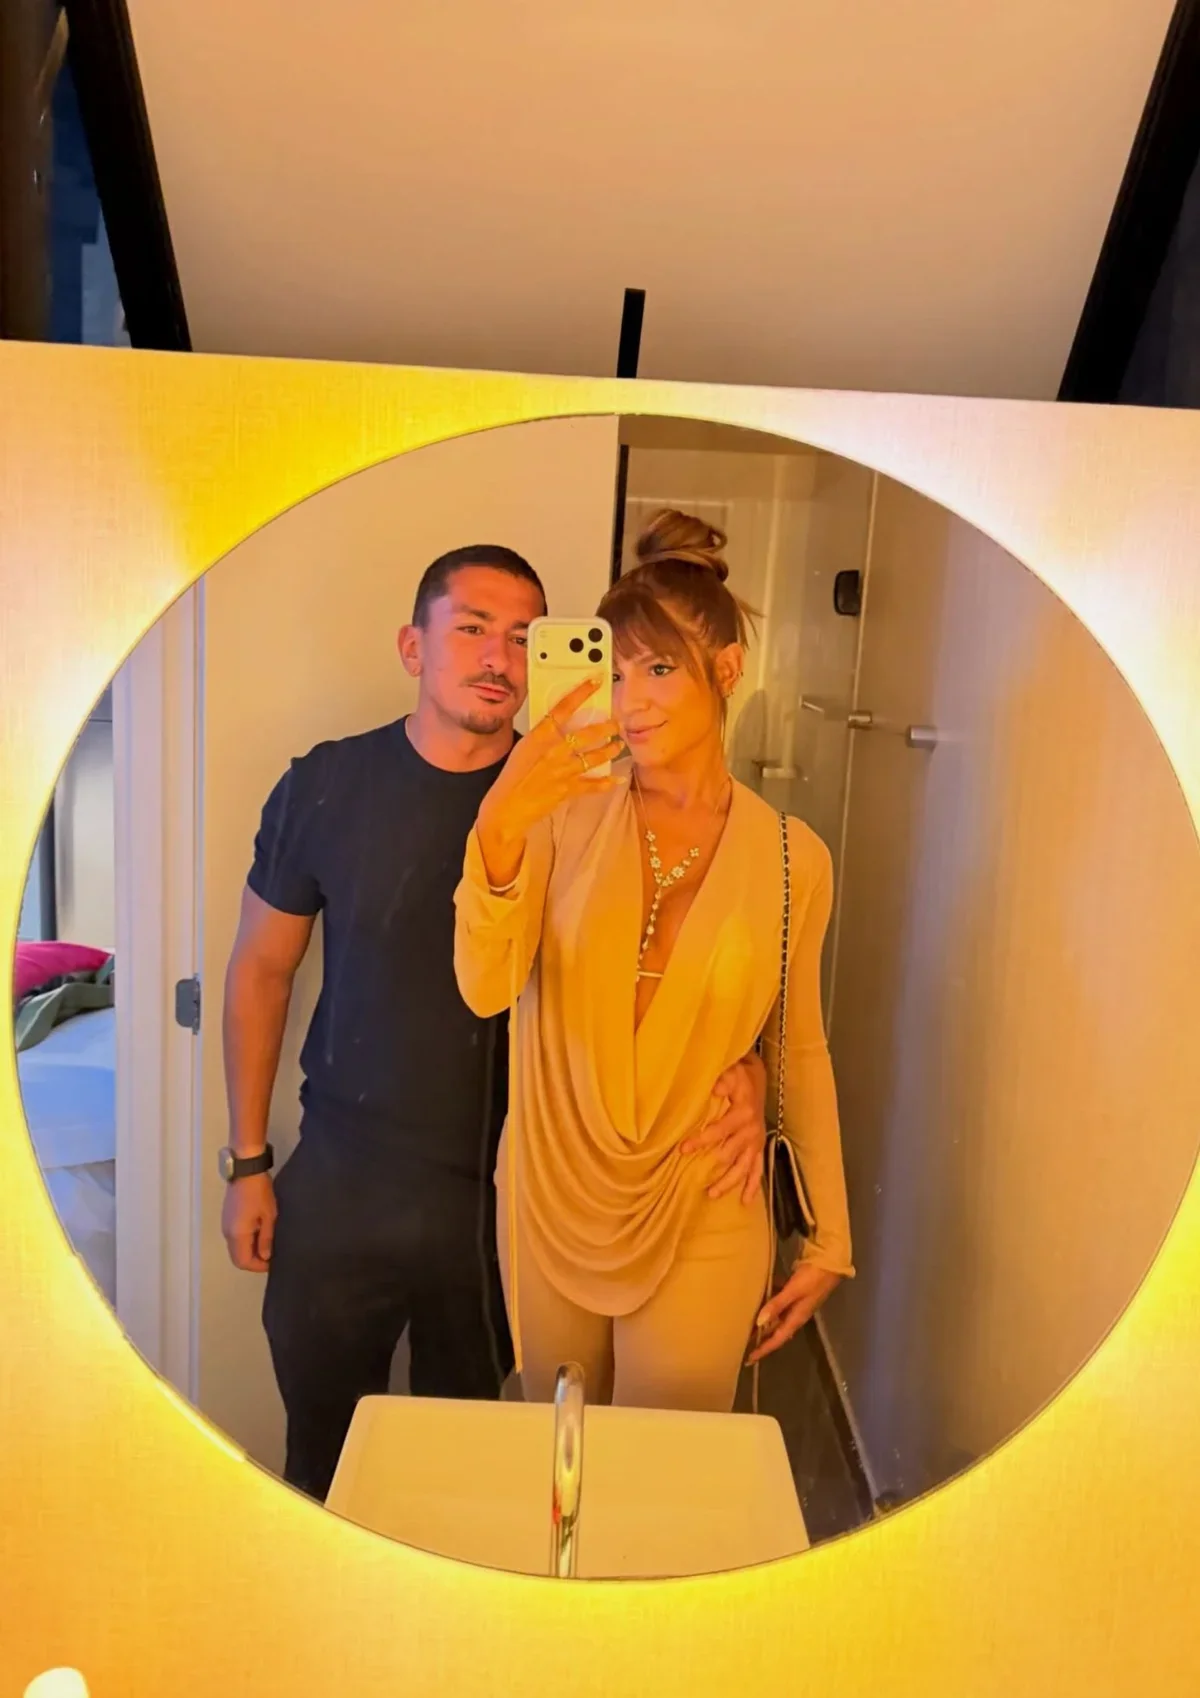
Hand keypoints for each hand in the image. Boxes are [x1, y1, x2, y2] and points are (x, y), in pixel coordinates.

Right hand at [221, 1172, 276, 1271]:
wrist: (246, 1170)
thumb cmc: (260, 1193)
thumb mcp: (269, 1216)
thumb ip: (266, 1239)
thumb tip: (265, 1257)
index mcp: (237, 1234)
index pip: (243, 1262)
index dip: (258, 1266)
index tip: (272, 1262)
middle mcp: (227, 1233)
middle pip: (237, 1258)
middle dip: (253, 1261)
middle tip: (270, 1256)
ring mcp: (225, 1225)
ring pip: (235, 1249)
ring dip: (249, 1251)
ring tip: (267, 1245)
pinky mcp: (227, 1218)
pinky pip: (234, 1238)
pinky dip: (245, 1242)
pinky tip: (258, 1234)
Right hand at [476, 677, 621, 885]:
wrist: (506, 807)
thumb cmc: (512, 777)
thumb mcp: (523, 748)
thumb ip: (542, 736)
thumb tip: (558, 725)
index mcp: (540, 736)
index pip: (564, 707)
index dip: (582, 692)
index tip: (596, 681)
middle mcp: (554, 750)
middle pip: (588, 733)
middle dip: (607, 727)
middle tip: (616, 724)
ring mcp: (563, 770)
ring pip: (596, 756)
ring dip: (611, 750)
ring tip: (618, 745)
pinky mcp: (569, 789)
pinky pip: (593, 784)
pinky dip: (606, 783)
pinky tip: (616, 779)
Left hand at [682, 1051, 766, 1203]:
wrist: (757, 1079)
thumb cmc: (739, 1076)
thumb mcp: (732, 1071)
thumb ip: (723, 1079)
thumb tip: (714, 1089)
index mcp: (743, 1113)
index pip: (719, 1130)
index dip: (701, 1141)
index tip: (683, 1149)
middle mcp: (751, 1130)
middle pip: (729, 1154)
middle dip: (711, 1168)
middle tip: (692, 1179)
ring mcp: (755, 1141)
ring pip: (743, 1167)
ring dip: (729, 1182)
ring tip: (712, 1194)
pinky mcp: (759, 1147)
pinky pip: (757, 1169)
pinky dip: (753, 1186)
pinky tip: (745, 1201)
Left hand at [746, 1262, 841, 1364]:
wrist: (830, 1263)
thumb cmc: (812, 1278)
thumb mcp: (793, 1291)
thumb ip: (776, 1305)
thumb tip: (759, 1323)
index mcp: (796, 1319)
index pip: (777, 1340)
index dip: (763, 1350)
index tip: (748, 1360)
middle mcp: (796, 1315)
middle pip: (775, 1332)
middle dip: (760, 1340)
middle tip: (743, 1345)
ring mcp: (796, 1304)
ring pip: (776, 1318)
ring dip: (763, 1323)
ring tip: (747, 1325)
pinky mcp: (796, 1294)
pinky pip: (778, 1304)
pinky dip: (769, 1305)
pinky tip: (758, 1299)